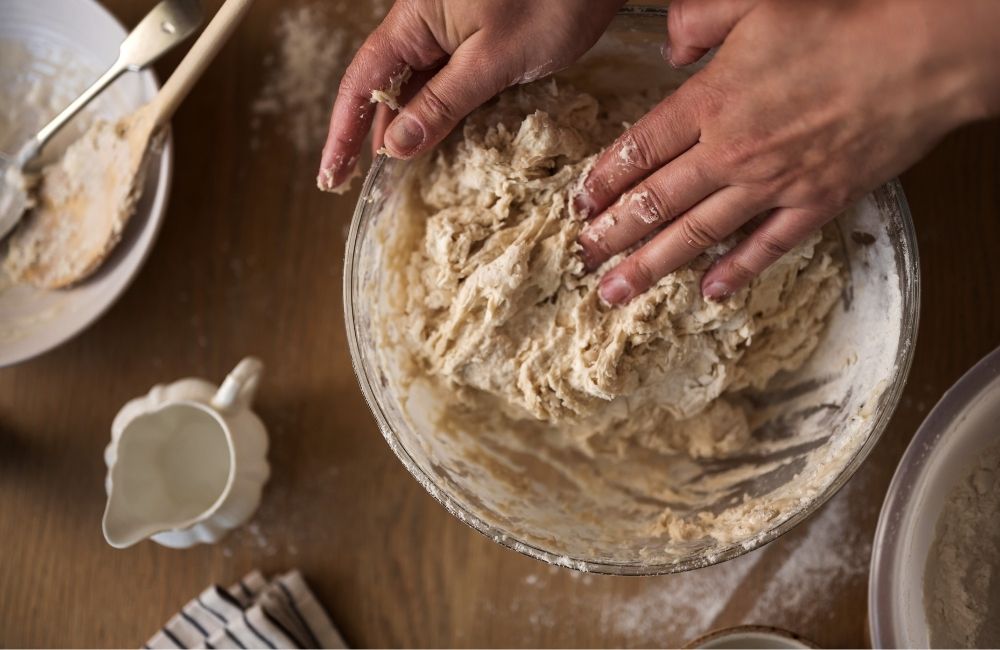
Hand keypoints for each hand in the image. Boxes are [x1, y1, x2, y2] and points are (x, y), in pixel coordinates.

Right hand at [317, 0, 624, 191]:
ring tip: (406, 177)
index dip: (344, 132)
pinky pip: (450, 80)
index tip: (332, 177)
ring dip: (413, 129)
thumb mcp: (495, 60)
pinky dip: (444, 113)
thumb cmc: (552, 0)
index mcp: (415, 20)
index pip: (363, 82)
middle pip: (388, 86)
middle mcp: (426, 23)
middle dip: (377, 136)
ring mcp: (454, 29)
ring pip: (420, 87)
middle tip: (373, 190)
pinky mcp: (482, 36)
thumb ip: (444, 102)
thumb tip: (396, 145)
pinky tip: (446, 144)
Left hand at [576, 0, 999, 304]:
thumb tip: (668, 46)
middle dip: (611, 235)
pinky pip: (767, 247)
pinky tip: (710, 292)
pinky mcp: (816, 202)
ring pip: (697, 234)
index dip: (603, 180)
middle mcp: (732, 152)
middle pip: (655, 202)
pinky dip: (736, 271)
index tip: (580, 205)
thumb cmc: (845, 19)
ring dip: (652, 266)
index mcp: (710, 102)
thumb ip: (698, 19)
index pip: (638, 150)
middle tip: (582, 259)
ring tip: (616, 292)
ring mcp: (773, 184)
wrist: (924, 51)